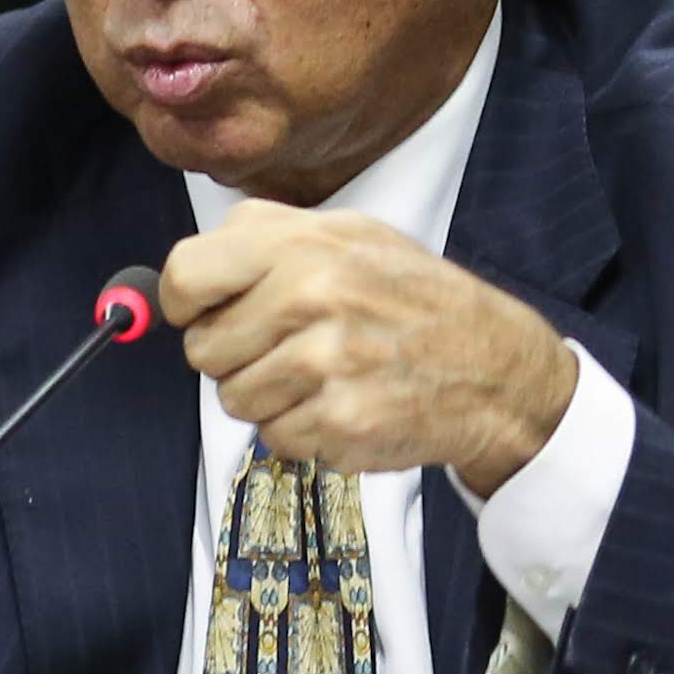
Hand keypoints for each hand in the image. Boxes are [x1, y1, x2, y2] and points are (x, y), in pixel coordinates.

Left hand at [155, 200, 577, 493]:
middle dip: (235, 357)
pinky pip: (273, 436)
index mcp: (304, 243)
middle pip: (202, 349)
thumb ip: (263, 241)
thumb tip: (178, 276)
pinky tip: (344, 404)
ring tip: (324, 375)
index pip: (187, 274)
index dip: (186, 304)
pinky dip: (301, 430)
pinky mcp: (338, 418)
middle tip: (288, 348)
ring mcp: (325, 359)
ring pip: (234, 398)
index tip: (206, 314)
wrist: (495, 367)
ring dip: (269, 397)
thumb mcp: (348, 236)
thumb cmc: (413, 302)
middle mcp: (312, 294)